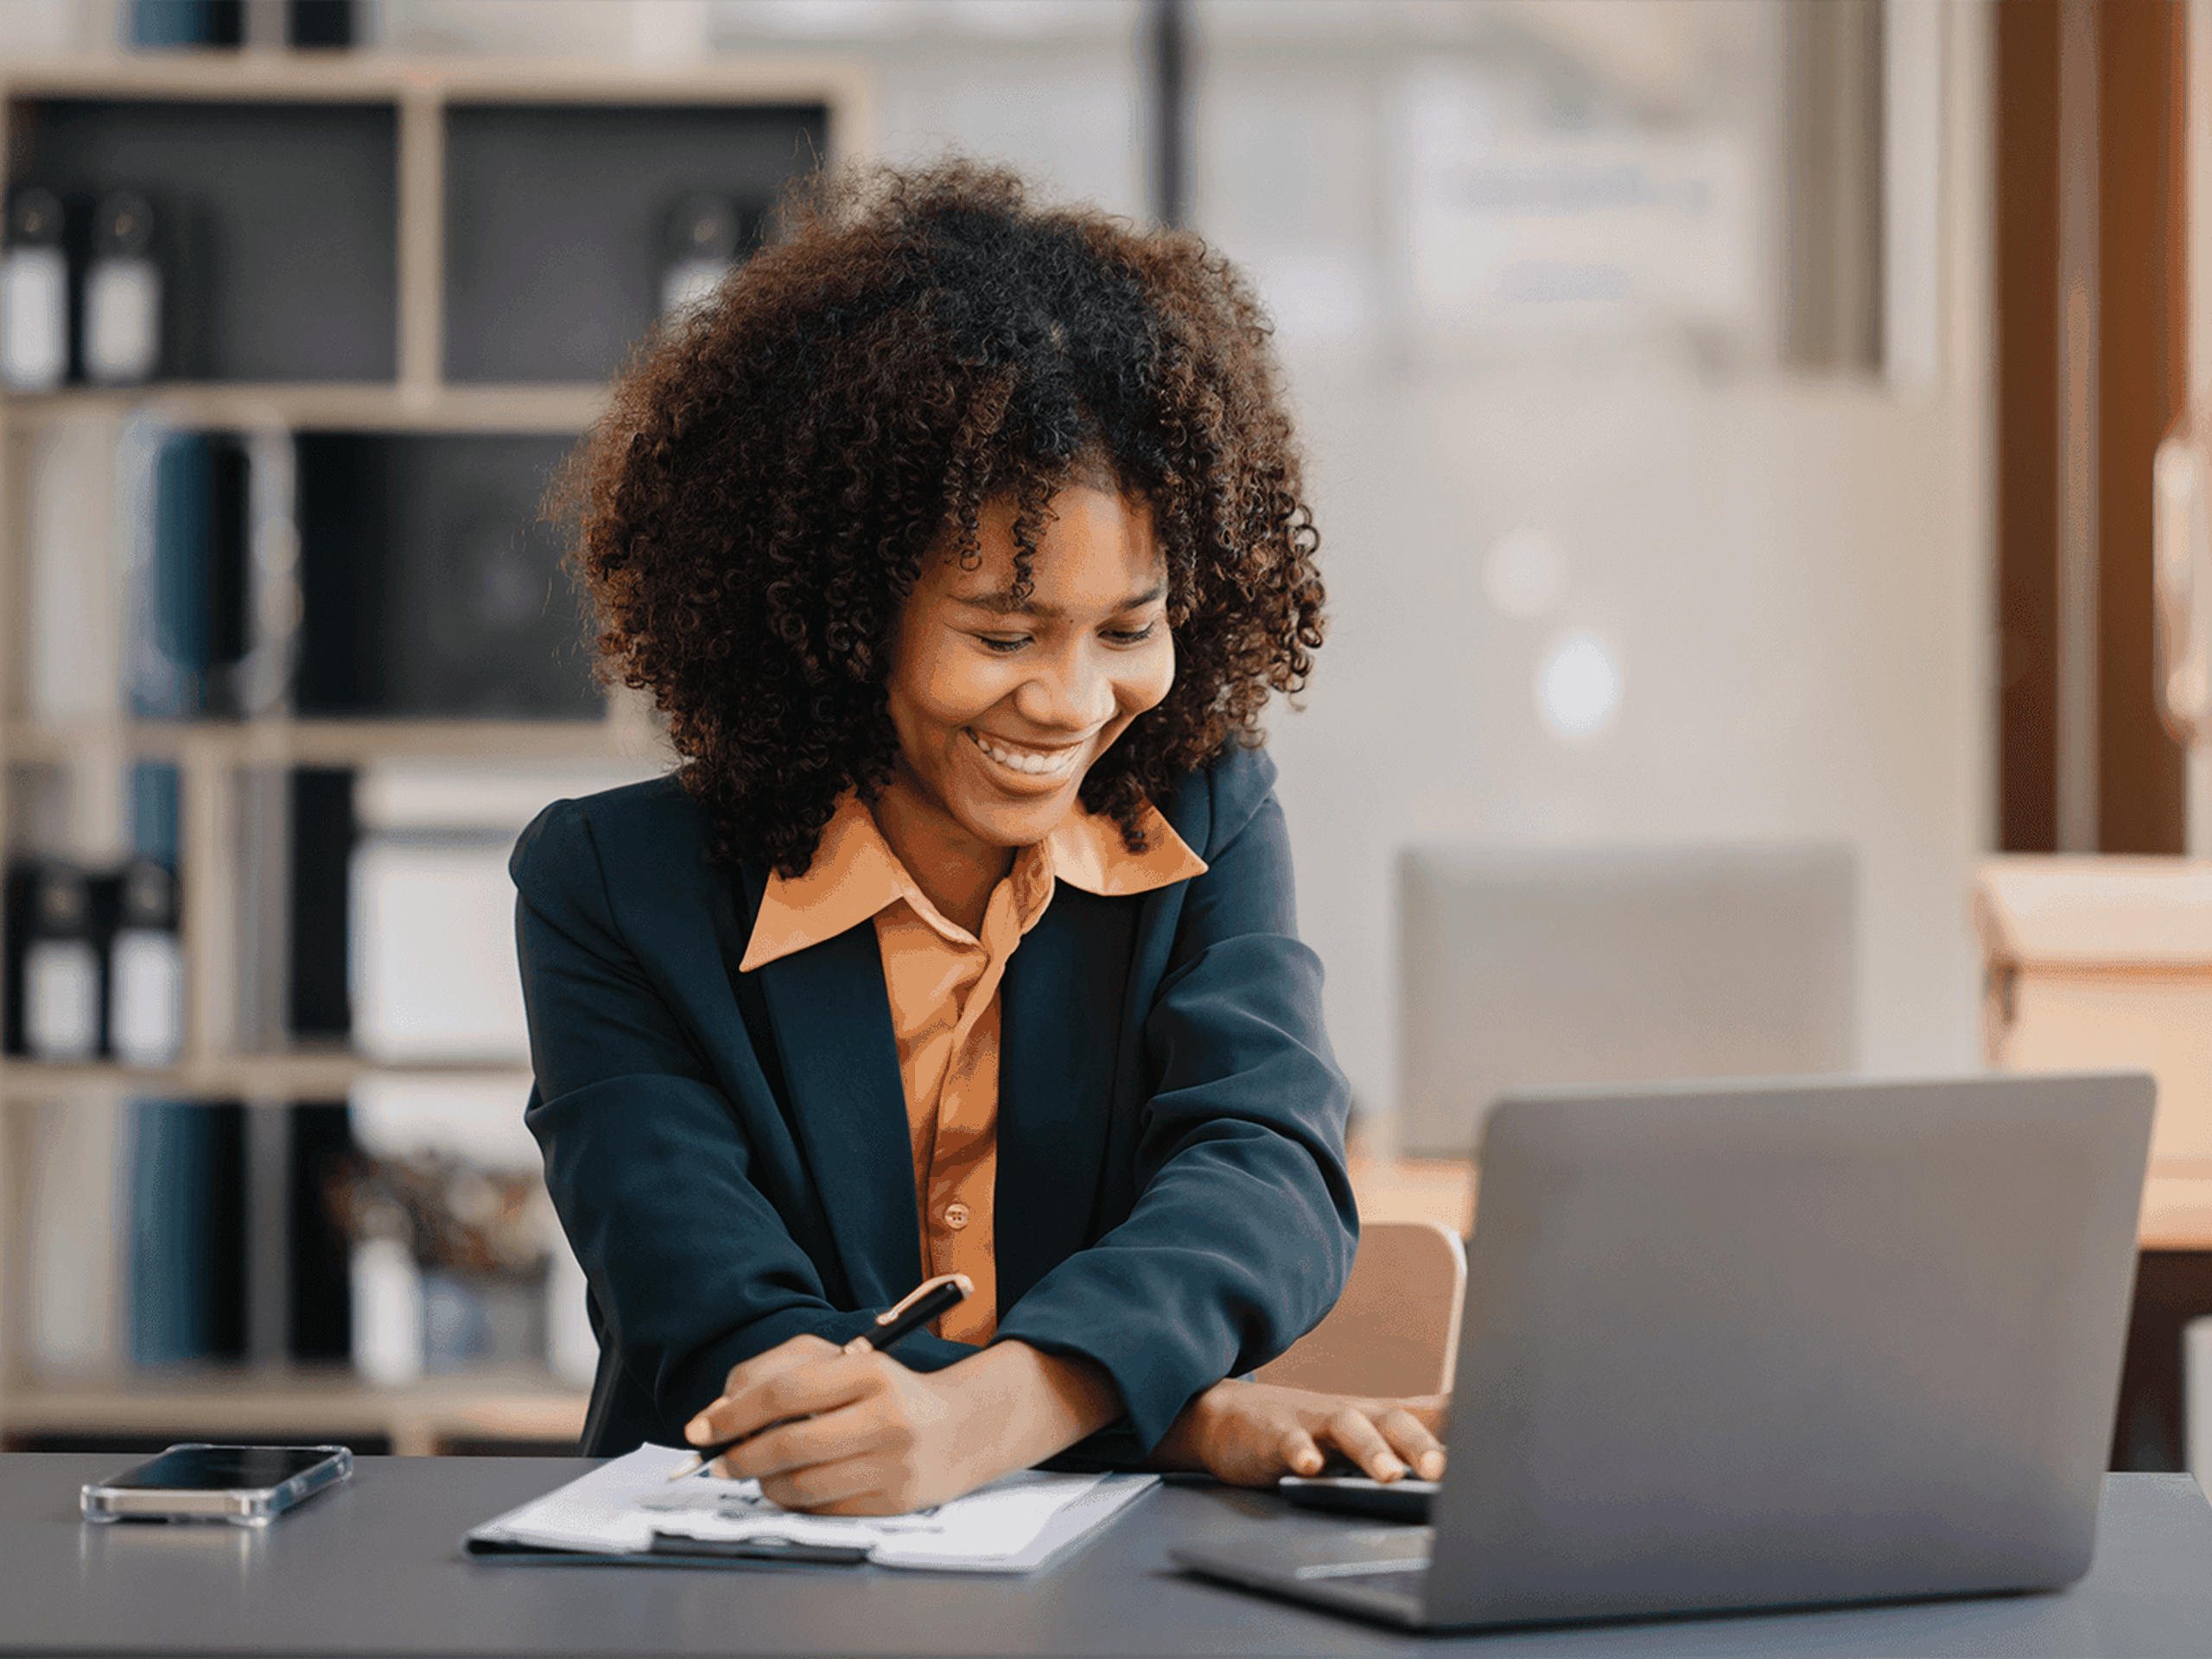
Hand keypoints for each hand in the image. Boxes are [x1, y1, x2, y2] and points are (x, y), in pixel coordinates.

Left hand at [683, 1334, 1121, 1515]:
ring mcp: (893, 1463)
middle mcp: (885, 1417)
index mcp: (870, 1370)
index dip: (733, 1413)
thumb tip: (718, 1414)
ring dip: (763, 1483)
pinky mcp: (895, 1502)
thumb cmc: (887, 1390)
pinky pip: (822, 1509)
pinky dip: (794, 1501)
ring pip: (800, 1484)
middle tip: (716, 1462)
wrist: (962, 1428)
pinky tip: (791, 1486)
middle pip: (787, 1444)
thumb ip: (776, 1373)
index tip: (700, 1429)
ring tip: (756, 1473)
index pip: (785, 1392)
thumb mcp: (841, 1361)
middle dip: (738, 1457)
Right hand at [1147, 1380, 1449, 1487]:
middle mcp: (1356, 1415)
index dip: (1463, 1423)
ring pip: (1349, 1428)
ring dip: (1371, 1451)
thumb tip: (1470, 1433)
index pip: (1431, 1415)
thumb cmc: (1313, 1430)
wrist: (1233, 1418)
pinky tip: (1308, 1468)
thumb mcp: (1367, 1431)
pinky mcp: (1276, 1434)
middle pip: (1395, 1420)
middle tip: (1443, 1470)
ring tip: (1389, 1475)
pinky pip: (1290, 1441)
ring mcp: (1315, 1422)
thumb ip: (1417, 1428)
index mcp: (1382, 1419)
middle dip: (1421, 1445)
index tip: (1496, 1433)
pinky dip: (1300, 1452)